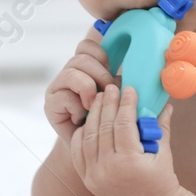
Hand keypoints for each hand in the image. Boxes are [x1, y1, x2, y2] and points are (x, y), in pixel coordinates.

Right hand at [43, 28, 114, 143]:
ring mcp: (58, 88)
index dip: (101, 55)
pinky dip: (78, 107)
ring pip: (72, 73)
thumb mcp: (121, 98)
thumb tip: (144, 73)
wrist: (96, 150)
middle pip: (81, 57)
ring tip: (94, 105)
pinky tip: (82, 117)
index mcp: (86, 68)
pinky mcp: (51, 104)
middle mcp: (69, 74)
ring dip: (89, 89)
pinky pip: (64, 96)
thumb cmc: (111, 122)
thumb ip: (124, 83)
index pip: (88, 46)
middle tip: (108, 93)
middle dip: (100, 74)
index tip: (111, 73)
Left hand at [69, 85, 181, 195]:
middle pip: (103, 128)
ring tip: (100, 99)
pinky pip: (78, 152)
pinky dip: (82, 134)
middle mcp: (108, 170)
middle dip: (107, 104)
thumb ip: (161, 126)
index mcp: (129, 163)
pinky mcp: (87, 180)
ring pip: (88, 137)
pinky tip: (89, 121)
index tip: (129, 89)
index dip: (126, 104)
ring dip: (93, 116)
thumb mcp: (164, 152)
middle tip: (111, 88)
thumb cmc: (162, 180)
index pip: (124, 124)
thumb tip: (165, 102)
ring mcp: (94, 176)